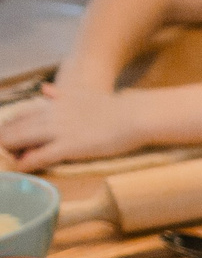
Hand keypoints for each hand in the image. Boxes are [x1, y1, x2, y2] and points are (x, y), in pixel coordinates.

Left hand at [0, 82, 143, 168]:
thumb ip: (61, 94)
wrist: (133, 115)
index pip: (26, 113)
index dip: (11, 123)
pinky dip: (28, 161)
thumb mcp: (84, 94)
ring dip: (9, 147)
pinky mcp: (70, 146)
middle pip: (19, 125)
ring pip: (25, 138)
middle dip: (4, 135)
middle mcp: (53, 115)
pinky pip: (42, 155)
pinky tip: (19, 167)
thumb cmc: (115, 107)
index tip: (3, 130)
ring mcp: (60, 131)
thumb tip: (45, 89)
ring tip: (1, 156)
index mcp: (56, 103)